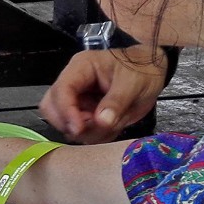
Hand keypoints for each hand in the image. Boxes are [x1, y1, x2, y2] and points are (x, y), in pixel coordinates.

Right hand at [39, 48, 166, 143]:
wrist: (152, 72)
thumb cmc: (142, 69)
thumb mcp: (134, 82)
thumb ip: (117, 101)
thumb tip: (101, 121)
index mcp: (81, 68)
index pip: (61, 90)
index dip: (66, 111)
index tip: (79, 129)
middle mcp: (73, 84)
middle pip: (51, 108)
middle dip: (71, 123)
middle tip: (96, 127)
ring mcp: (77, 100)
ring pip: (64, 124)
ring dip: (87, 132)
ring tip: (112, 123)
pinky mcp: (84, 114)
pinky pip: (81, 133)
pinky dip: (96, 135)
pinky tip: (114, 125)